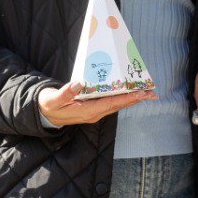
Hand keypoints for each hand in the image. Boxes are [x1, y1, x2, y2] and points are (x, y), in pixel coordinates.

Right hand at [37, 80, 154, 126]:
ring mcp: (95, 113)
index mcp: (87, 111)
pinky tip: (130, 93)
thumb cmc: (49, 105)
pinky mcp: (94, 109)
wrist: (44, 114)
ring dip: (132, 99)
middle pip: (119, 105)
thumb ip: (65, 93)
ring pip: (117, 105)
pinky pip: (112, 103)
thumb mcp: (53, 99)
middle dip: (136, 99)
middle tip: (152, 93)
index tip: (141, 93)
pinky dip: (123, 98)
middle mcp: (94, 114)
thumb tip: (78, 83)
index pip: (111, 104)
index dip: (127, 98)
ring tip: (146, 92)